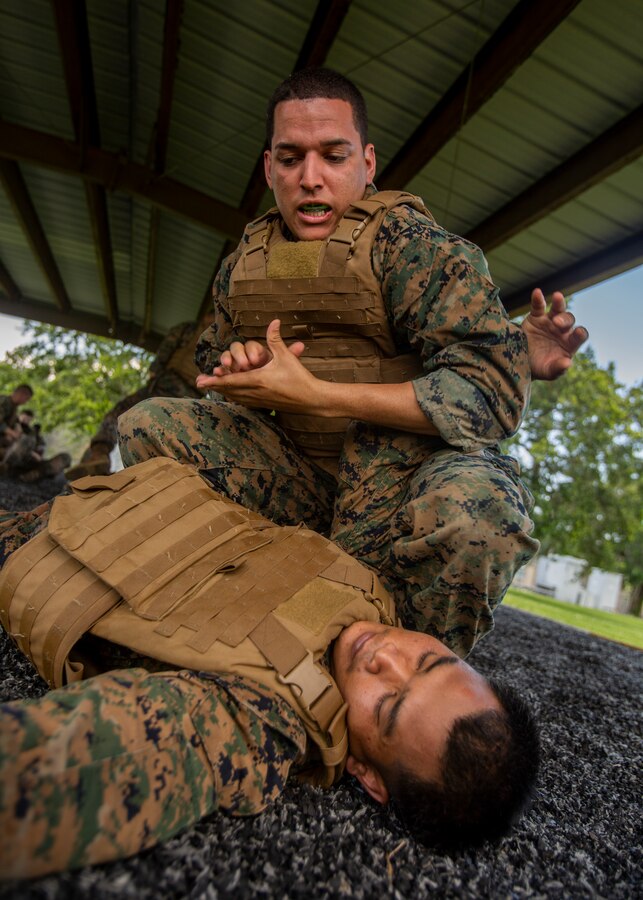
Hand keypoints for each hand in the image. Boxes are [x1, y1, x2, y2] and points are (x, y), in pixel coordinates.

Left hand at [195, 320, 310, 409]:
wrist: (312, 399)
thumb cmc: (300, 378)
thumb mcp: (287, 357)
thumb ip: (276, 339)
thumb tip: (274, 321)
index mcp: (258, 379)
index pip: (231, 380)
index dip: (215, 380)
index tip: (201, 380)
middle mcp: (256, 392)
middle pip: (229, 390)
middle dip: (214, 386)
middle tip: (199, 383)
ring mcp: (260, 400)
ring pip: (236, 396)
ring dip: (223, 391)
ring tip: (212, 388)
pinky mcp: (265, 404)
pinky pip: (244, 401)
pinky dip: (235, 397)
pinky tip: (232, 395)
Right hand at [523, 289, 588, 380]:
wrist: (519, 361)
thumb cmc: (538, 368)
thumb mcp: (548, 372)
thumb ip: (558, 369)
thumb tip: (567, 364)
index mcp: (569, 343)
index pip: (580, 335)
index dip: (580, 333)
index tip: (578, 333)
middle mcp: (562, 330)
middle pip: (569, 320)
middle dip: (565, 320)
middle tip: (557, 323)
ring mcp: (549, 322)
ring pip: (558, 309)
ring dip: (559, 303)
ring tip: (557, 297)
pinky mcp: (536, 317)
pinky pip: (538, 306)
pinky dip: (538, 298)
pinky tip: (537, 292)